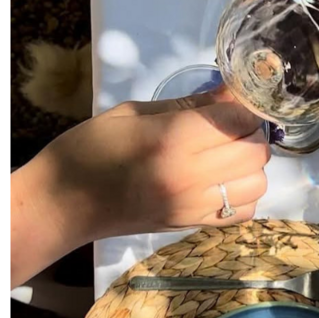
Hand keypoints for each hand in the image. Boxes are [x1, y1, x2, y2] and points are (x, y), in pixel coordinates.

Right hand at [11, 88, 269, 285]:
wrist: (61, 204)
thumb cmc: (88, 149)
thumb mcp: (132, 113)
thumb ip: (188, 104)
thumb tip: (230, 91)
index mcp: (173, 139)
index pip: (238, 118)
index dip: (241, 104)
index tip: (229, 100)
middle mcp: (190, 175)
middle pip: (255, 150)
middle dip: (250, 132)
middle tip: (227, 125)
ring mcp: (193, 205)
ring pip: (257, 183)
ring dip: (250, 165)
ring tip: (225, 155)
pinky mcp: (191, 226)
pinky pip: (243, 212)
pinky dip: (242, 195)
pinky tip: (221, 182)